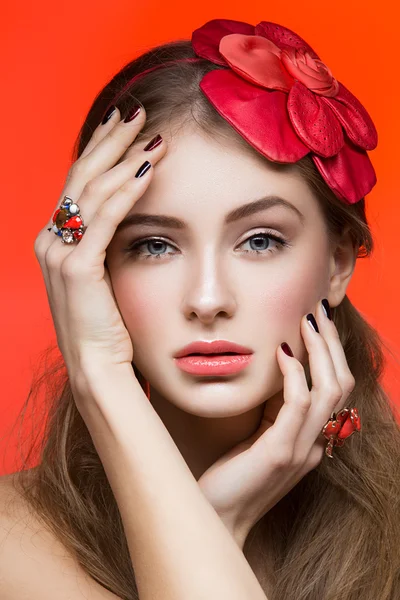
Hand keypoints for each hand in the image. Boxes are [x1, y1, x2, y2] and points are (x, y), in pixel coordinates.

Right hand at [34, 106, 166, 380]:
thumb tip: (130, 216)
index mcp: (56, 240)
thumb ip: (105, 245)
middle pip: (81, 176)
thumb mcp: (102, 277)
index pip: (78, 182)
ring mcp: (60, 253)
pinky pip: (105, 218)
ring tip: (151, 133)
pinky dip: (127, 191)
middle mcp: (50, 239)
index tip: (123, 126)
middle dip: (110, 141)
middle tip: (136, 112)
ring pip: (93, 190)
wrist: (96, 366)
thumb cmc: (106, 326)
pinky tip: (148, 169)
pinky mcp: (78, 267)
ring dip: (124, 158)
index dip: (100, 150)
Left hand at [197, 301, 356, 547]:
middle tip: (318, 311)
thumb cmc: (228, 475)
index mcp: (310, 441)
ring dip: (320, 349)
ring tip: (307, 320)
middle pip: (342, 385)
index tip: (316, 323)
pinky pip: (299, 403)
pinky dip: (294, 372)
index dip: (332, 354)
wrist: (213, 517)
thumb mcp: (256, 435)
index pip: (336, 391)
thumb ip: (272, 409)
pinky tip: (281, 349)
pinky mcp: (279, 452)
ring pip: (329, 389)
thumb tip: (275, 367)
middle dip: (332, 344)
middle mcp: (314, 445)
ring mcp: (300, 450)